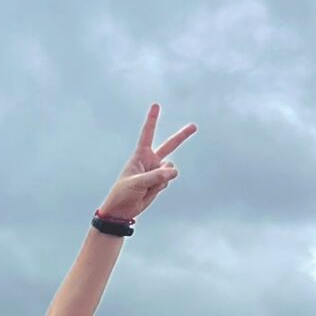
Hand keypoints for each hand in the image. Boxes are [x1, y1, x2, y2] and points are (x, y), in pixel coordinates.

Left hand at [102, 103, 195, 219]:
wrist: (122, 210)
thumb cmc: (123, 193)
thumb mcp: (137, 183)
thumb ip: (156, 176)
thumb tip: (174, 171)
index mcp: (140, 155)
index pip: (147, 134)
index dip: (152, 119)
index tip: (156, 105)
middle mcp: (150, 160)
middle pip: (169, 146)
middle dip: (182, 136)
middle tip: (194, 126)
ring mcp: (156, 171)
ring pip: (170, 170)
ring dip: (161, 179)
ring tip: (146, 187)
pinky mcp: (160, 182)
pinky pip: (167, 182)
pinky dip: (160, 187)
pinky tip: (149, 192)